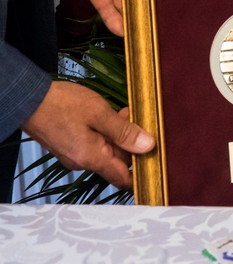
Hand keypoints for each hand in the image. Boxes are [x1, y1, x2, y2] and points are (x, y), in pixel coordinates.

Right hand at [21, 82, 155, 189]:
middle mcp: (83, 162)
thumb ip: (124, 132)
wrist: (28, 99)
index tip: (158, 162)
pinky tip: (112, 115)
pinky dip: (107, 132)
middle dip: (133, 144)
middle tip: (142, 120)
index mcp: (92, 158)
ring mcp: (75, 154)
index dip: (142, 174)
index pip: (123, 179)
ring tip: (126, 112)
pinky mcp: (70, 145)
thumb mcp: (100, 114)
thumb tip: (148, 146)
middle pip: (118, 161)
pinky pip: (95, 144)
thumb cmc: (61, 105)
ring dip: (120, 134)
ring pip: (107, 150)